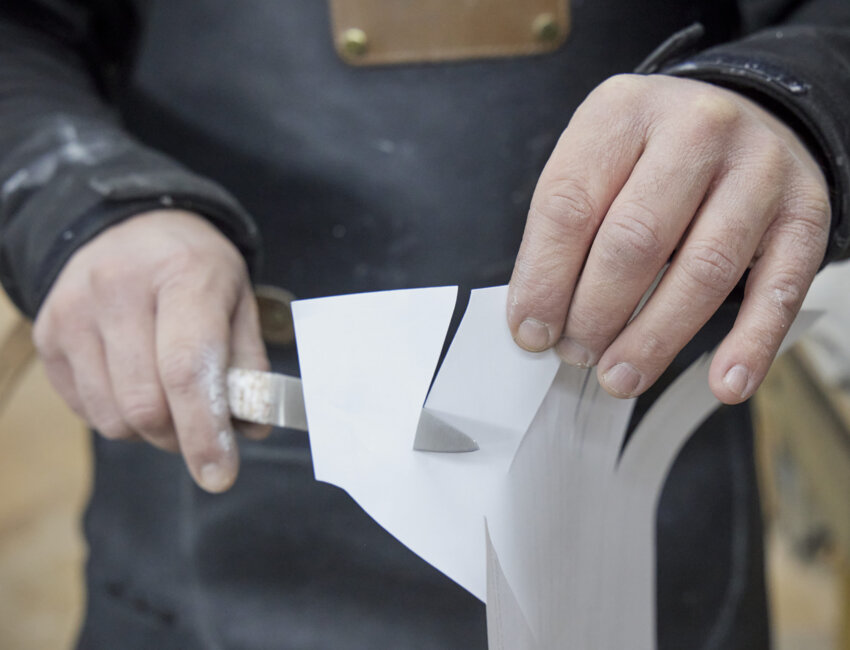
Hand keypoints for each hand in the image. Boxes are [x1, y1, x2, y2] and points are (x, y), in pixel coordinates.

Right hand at [33, 210, 269, 491]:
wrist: (129, 224)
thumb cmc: (194, 267)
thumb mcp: (238, 298)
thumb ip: (248, 363)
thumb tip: (251, 426)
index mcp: (182, 273)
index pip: (187, 369)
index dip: (204, 431)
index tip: (220, 474)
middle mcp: (119, 288)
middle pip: (145, 404)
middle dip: (181, 437)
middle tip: (202, 430)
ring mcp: (73, 311)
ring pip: (112, 417)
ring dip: (150, 430)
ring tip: (170, 399)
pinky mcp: (47, 333)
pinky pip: (86, 409)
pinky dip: (119, 415)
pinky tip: (136, 381)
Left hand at [508, 75, 829, 403]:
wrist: (743, 111)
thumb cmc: (650, 153)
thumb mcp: (596, 160)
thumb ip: (565, 229)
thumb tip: (539, 319)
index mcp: (624, 112)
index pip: (569, 206)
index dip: (544, 280)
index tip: (531, 332)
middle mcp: (696, 128)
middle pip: (635, 240)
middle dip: (595, 313)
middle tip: (576, 353)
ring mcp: (759, 167)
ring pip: (703, 270)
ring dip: (656, 338)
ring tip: (620, 376)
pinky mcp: (805, 210)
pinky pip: (778, 287)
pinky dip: (751, 343)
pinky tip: (725, 383)